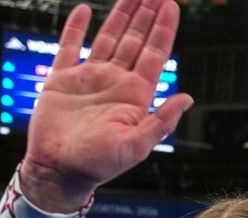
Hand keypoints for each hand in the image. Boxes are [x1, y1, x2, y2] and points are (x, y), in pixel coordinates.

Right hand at [21, 0, 193, 211]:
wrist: (59, 170)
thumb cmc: (99, 164)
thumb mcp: (136, 146)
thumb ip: (161, 121)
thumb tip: (187, 97)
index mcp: (135, 95)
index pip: (154, 54)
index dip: (163, 29)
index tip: (172, 5)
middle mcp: (115, 82)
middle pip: (135, 40)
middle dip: (146, 15)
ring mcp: (89, 78)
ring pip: (108, 38)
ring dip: (120, 15)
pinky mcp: (62, 79)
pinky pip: (70, 47)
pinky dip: (75, 28)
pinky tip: (84, 9)